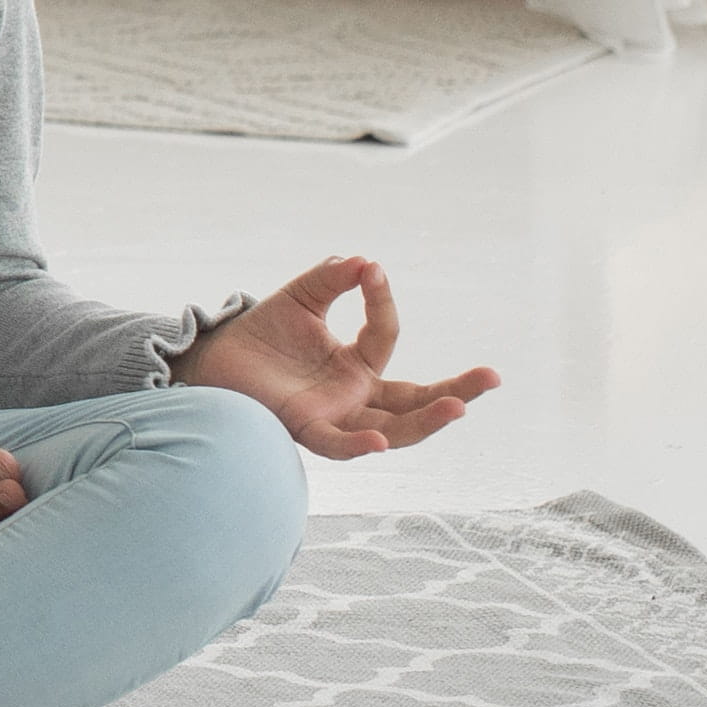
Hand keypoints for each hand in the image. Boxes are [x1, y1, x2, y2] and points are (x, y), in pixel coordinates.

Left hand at [169, 256, 499, 460]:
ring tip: (459, 406)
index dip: (382, 301)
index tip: (370, 271)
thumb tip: (363, 260)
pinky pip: (337, 445)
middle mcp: (355, 395)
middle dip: (457, 390)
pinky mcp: (306, 428)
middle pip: (415, 400)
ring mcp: (336, 415)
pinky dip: (358, 445)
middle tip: (493, 376)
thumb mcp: (300, 298)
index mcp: (357, 364)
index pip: (386, 334)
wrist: (213, 360)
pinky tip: (378, 442)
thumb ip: (331, 278)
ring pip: (392, 429)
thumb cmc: (261, 335)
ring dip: (426, 421)